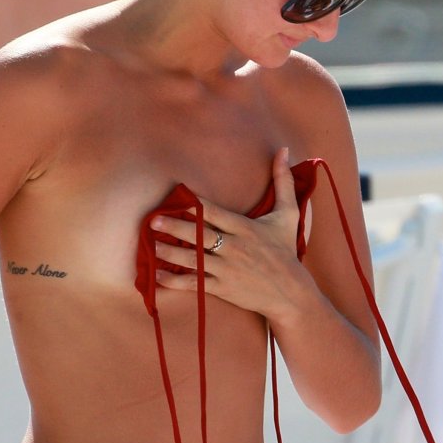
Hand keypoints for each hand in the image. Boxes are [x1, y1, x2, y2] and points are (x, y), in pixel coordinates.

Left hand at [152, 147, 311, 318]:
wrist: (291, 292)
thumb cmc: (286, 251)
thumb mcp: (289, 214)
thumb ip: (284, 181)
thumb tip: (284, 149)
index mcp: (246, 228)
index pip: (216, 214)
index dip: (196, 206)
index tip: (178, 199)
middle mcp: (234, 247)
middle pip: (200, 235)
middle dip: (175, 228)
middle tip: (154, 222)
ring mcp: (227, 269)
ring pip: (194, 260)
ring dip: (171, 253)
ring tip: (152, 245)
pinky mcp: (222, 288)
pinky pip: (195, 283)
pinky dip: (176, 281)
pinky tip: (159, 275)